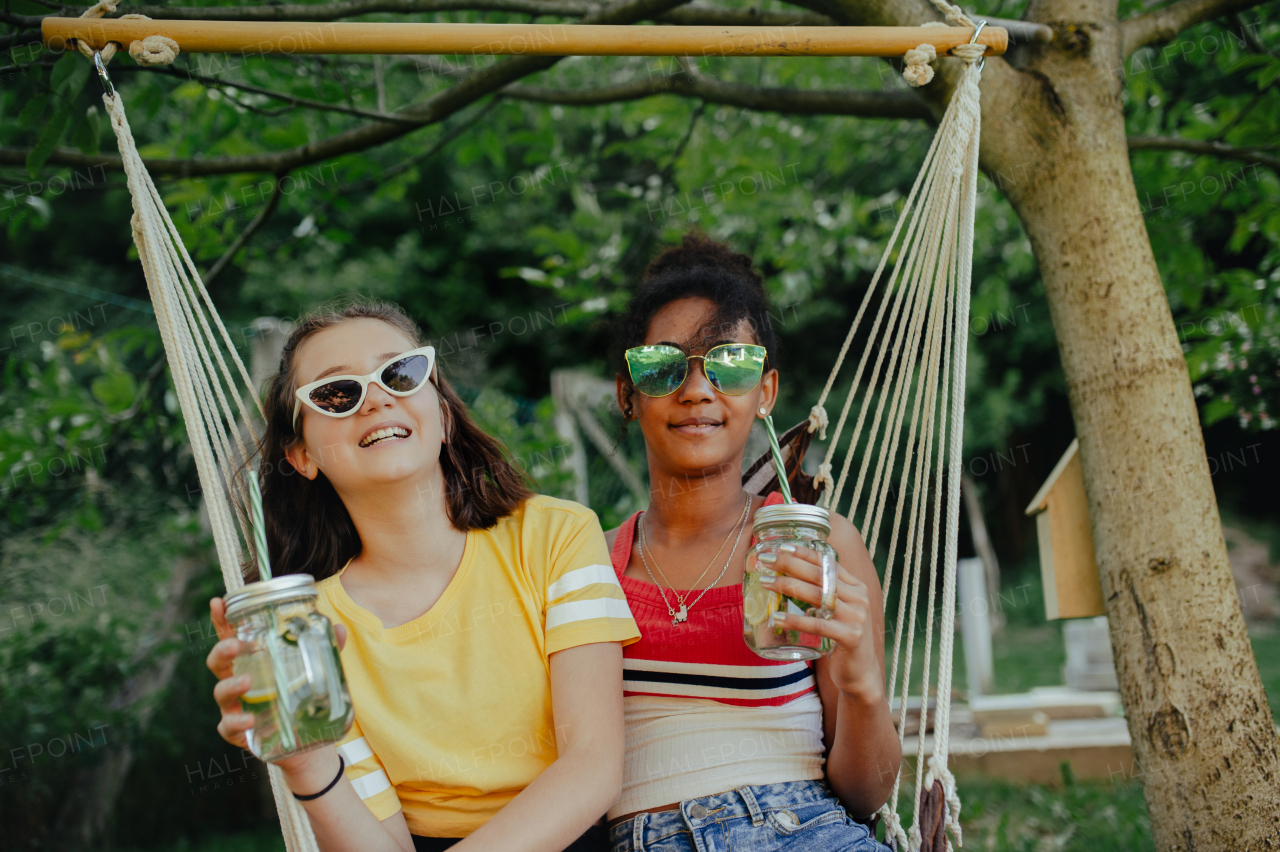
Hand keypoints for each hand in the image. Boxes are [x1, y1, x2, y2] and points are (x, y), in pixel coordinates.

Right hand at [205, 597, 346, 756]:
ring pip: (220, 692)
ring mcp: (235, 706)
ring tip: (248, 682)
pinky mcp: (239, 732)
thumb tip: (340, 629)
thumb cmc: (301, 694)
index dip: (222, 619)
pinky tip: (248, 720)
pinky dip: (235, 722)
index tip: (218, 601)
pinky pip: (228, 726)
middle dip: (222, 650)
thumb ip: (324, 649)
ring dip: (231, 685)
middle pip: (218, 662)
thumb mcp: (314, 669)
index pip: (232, 636)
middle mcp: (238, 680)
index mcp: (252, 660)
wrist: (306, 739)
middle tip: (236, 646)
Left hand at [758, 547, 882, 702]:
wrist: (860, 672)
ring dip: (788, 586)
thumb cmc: (840, 636)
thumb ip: (821, 592)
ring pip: (817, 596)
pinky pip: (819, 625)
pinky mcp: (851, 637)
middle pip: (819, 574)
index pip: (828, 561)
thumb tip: (786, 574)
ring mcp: (857, 617)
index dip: (804, 552)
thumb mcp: (835, 610)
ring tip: (765, 582)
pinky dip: (796, 620)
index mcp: (856, 586)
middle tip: (766, 559)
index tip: (781, 546)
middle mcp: (858, 597)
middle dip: (790, 564)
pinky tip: (777, 616)